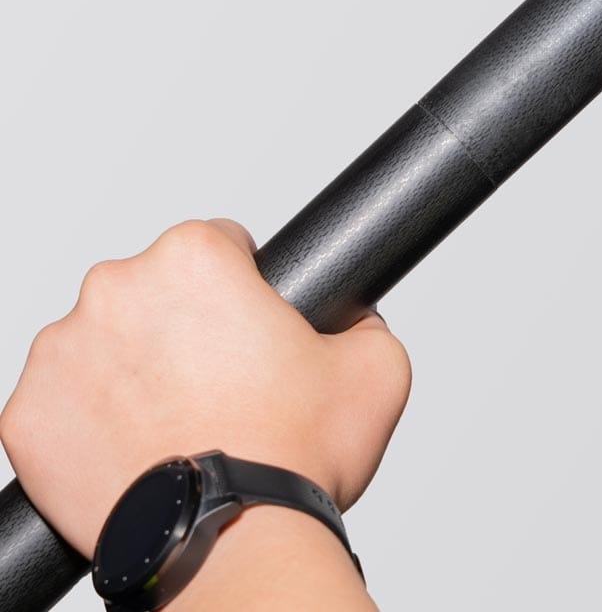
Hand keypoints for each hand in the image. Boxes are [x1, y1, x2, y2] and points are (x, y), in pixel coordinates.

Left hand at [0, 219, 410, 559]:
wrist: (230, 548)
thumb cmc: (291, 456)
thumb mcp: (377, 365)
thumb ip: (364, 318)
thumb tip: (351, 315)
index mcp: (193, 257)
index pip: (219, 242)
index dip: (243, 285)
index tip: (247, 328)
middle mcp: (117, 288)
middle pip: (156, 288)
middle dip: (185, 323)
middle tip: (220, 380)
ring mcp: (62, 352)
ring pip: (106, 339)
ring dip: (136, 366)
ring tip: (179, 418)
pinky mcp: (28, 415)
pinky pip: (63, 399)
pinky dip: (92, 417)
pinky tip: (137, 444)